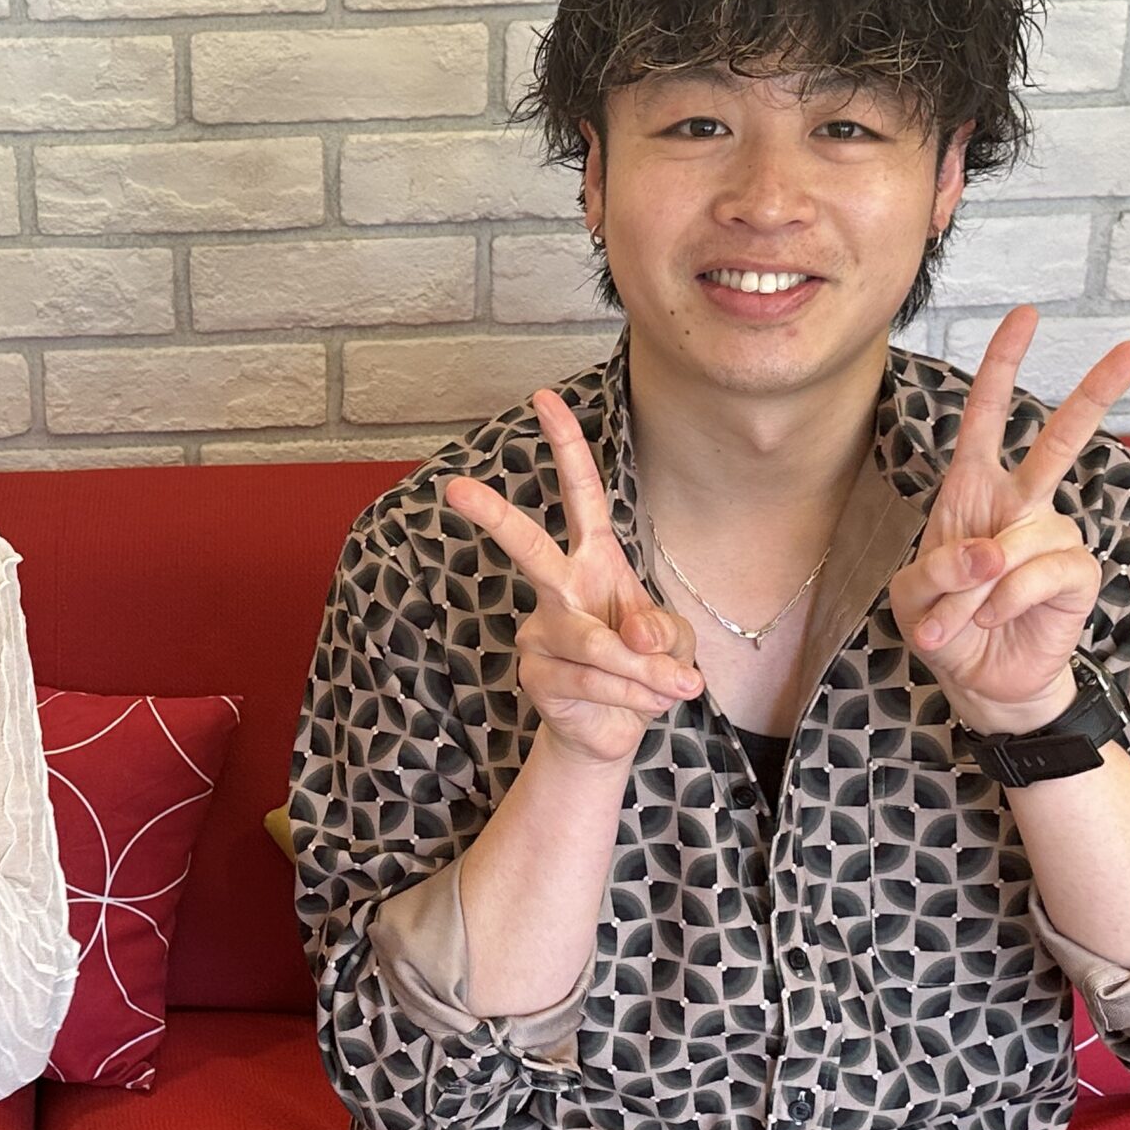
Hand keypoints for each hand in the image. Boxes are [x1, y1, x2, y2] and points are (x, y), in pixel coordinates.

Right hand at [442, 391, 702, 767]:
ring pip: (596, 644)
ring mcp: (540, 631)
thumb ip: (663, 632)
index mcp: (596, 559)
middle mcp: (560, 587)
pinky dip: (631, 696)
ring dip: (644, 672)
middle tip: (454, 489)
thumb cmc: (646, 668)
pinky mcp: (535, 674)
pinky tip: (635, 704)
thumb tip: (633, 635)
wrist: (616, 730)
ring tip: (670, 688)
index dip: (566, 446)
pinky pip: (592, 681)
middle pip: (528, 547)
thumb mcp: (674, 643)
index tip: (544, 399)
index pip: (581, 494)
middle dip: (494, 517)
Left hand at [889, 307, 1129, 733]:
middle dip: (1097, 394)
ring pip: (1021, 538)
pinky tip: (995, 618)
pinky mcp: (1077, 576)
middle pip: (1060, 440)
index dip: (1002, 366)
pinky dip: (1008, 599)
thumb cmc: (944, 626)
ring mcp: (1053, 537)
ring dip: (979, 585)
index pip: (986, 417)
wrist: (978, 681)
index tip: (1026, 315)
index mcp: (973, 490)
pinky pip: (1043, 572)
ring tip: (962, 618)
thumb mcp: (913, 596)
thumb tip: (993, 552)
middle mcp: (1020, 504)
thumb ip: (940, 570)